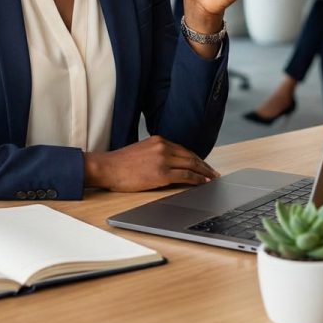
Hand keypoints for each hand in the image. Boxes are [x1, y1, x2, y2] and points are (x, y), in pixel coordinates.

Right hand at [83, 135, 219, 191]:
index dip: (196, 158)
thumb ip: (157, 153)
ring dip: (204, 173)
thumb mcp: (141, 151)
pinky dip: (197, 179)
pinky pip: (185, 176)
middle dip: (204, 166)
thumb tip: (171, 163)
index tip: (204, 164)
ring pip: (191, 165)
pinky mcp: (161, 174)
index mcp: (158, 140)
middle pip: (191, 156)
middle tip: (214, 173)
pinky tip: (202, 183)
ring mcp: (163, 160)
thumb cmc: (121, 163)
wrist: (107, 167)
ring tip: (212, 179)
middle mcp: (163, 146)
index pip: (183, 149)